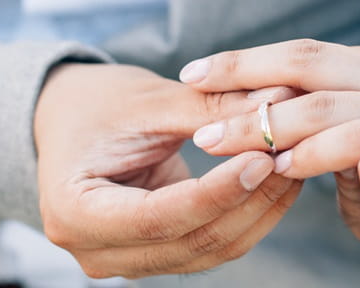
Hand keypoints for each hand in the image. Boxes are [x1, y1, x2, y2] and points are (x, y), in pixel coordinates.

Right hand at [34, 64, 302, 277]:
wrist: (67, 119)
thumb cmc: (95, 103)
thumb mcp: (146, 99)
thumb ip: (208, 108)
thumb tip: (277, 103)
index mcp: (73, 212)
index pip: (158, 217)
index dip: (218, 192)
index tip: (263, 158)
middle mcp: (96, 251)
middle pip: (191, 241)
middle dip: (250, 200)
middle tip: (291, 154)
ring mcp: (126, 261)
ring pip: (210, 249)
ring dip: (259, 209)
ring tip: (291, 161)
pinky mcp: (155, 255)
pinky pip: (212, 243)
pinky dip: (248, 213)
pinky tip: (275, 177)